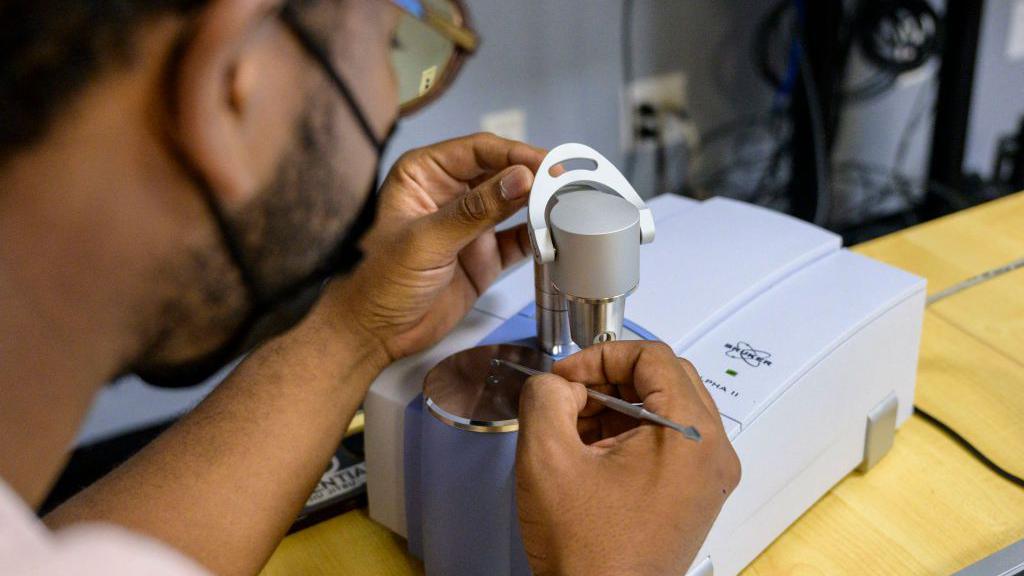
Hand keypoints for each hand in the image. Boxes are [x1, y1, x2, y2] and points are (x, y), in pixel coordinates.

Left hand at [330, 133, 546, 361]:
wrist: (373, 334)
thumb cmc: (377, 281)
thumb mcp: (426, 240)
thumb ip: (475, 210)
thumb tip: (518, 179)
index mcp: (423, 175)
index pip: (478, 151)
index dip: (514, 154)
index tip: (545, 163)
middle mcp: (448, 194)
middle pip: (501, 174)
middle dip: (534, 178)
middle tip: (566, 183)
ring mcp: (468, 226)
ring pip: (514, 205)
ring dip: (540, 206)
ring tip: (569, 206)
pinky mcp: (482, 257)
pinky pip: (517, 241)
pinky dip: (538, 239)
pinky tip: (555, 236)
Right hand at [515, 341, 740, 575]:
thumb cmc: (589, 554)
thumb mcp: (548, 459)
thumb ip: (546, 398)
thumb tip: (556, 383)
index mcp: (690, 436)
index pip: (653, 356)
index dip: (601, 356)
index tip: (568, 377)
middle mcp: (711, 453)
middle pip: (665, 378)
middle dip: (610, 379)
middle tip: (571, 396)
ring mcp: (707, 477)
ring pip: (665, 408)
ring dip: (617, 407)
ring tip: (576, 431)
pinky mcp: (695, 495)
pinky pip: (668, 441)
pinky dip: (630, 434)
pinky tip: (592, 455)